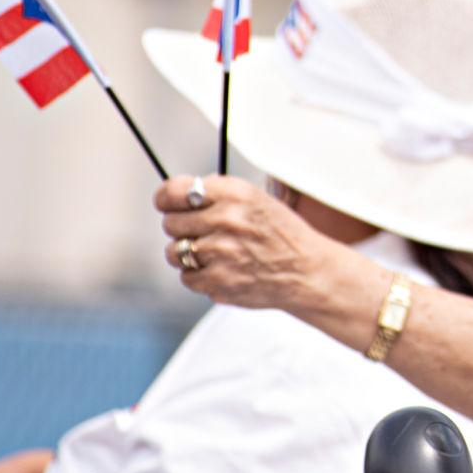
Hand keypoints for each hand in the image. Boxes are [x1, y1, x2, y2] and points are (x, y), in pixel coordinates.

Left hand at [155, 175, 360, 313]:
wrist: (307, 272)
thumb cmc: (281, 234)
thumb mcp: (257, 199)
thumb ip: (219, 193)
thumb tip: (180, 193)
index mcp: (234, 194)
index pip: (175, 191)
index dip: (165, 198)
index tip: (166, 204)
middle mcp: (225, 219)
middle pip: (170, 223)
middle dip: (182, 228)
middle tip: (203, 233)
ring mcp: (220, 252)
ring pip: (174, 252)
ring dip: (188, 254)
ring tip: (213, 254)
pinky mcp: (217, 282)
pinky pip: (186, 277)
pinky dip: (200, 276)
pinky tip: (222, 270)